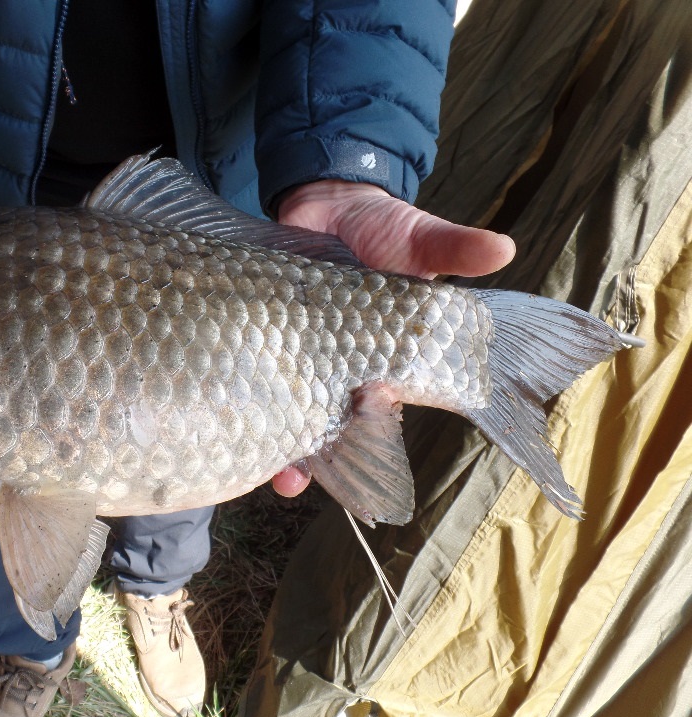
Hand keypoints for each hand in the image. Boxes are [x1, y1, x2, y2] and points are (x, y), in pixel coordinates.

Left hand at [268, 180, 516, 495]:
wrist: (326, 204)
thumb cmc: (384, 228)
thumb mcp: (419, 235)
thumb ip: (452, 247)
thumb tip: (502, 247)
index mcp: (393, 350)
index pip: (398, 393)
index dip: (386, 410)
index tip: (378, 402)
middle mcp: (352, 367)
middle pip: (349, 427)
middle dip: (336, 456)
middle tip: (311, 471)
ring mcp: (310, 362)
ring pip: (306, 421)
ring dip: (296, 455)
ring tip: (284, 479)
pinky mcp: (274, 348)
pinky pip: (268, 390)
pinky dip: (259, 416)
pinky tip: (246, 439)